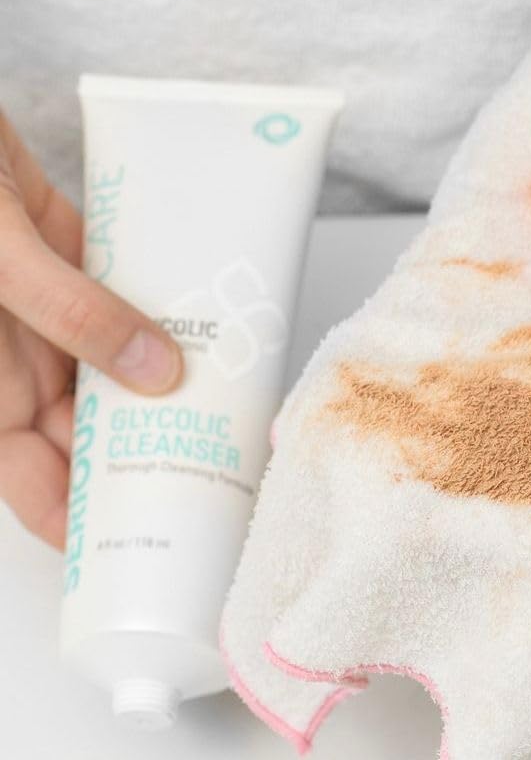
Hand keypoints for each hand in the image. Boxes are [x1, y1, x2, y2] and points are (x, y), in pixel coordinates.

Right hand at [0, 112, 182, 549]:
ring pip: (118, 371)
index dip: (82, 520)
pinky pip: (128, 305)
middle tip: (217, 472)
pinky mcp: (81, 264)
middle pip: (91, 433)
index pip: (34, 480)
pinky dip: (165, 317)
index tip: (144, 545)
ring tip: (229, 406)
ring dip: (166, 386)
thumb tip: (159, 374)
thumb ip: (73, 315)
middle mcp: (20, 361)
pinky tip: (210, 329)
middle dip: (147, 455)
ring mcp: (55, 314)